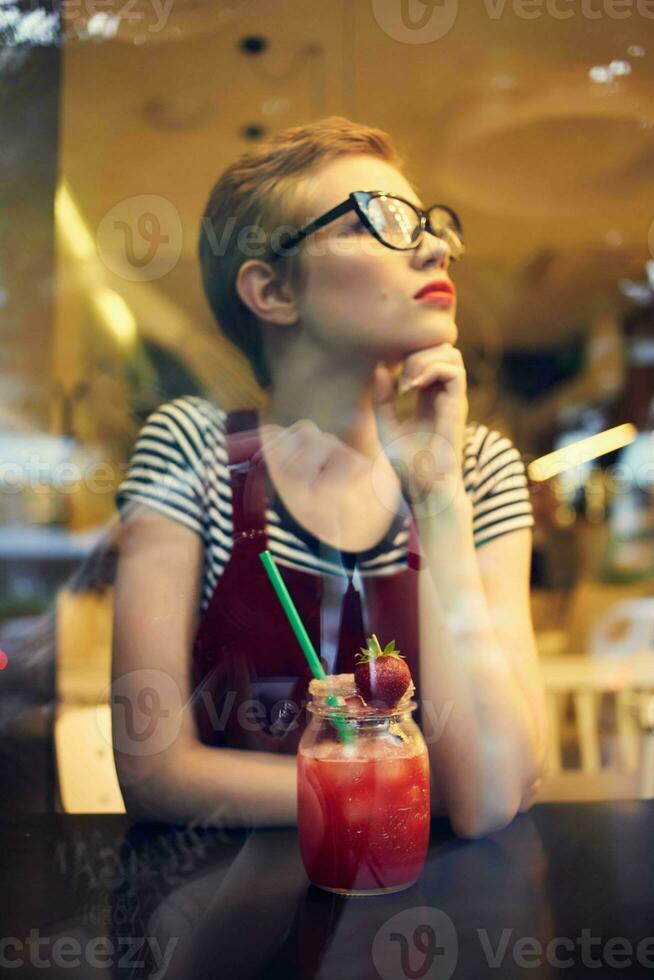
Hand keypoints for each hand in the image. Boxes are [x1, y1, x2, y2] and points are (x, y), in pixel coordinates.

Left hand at [372, 344, 468, 506]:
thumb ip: (382, 397)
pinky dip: (431, 370)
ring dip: (424, 360)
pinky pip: (455, 372)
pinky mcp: (458, 406)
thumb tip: (380, 366)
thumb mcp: (386, 424)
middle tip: (400, 382)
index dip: (410, 356)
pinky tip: (411, 388)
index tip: (390, 382)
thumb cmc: (407, 463)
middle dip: (418, 353)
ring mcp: (454, 399)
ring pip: (451, 354)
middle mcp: (445, 394)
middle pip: (444, 349)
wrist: (424, 487)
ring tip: (406, 385)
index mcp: (430, 396)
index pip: (430, 357)